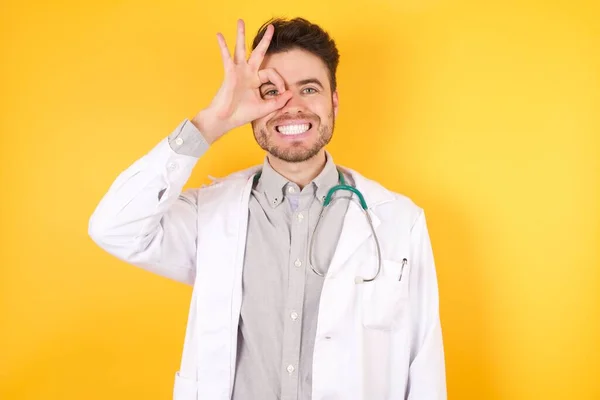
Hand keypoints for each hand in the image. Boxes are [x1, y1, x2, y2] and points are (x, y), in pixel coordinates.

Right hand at [192, 19, 291, 143]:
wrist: (225, 120)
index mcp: (256, 81)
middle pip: (258, 53)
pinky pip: (227, 57)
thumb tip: (290, 94)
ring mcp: (238, 71)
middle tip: (272, 28)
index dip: (280, 81)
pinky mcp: (230, 73)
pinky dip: (223, 46)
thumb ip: (278, 102)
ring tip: (241, 21)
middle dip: (265, 41)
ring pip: (241, 49)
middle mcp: (248, 73)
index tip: (283, 91)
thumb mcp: (264, 108)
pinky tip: (219, 35)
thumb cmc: (242, 114)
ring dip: (241, 35)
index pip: (272, 73)